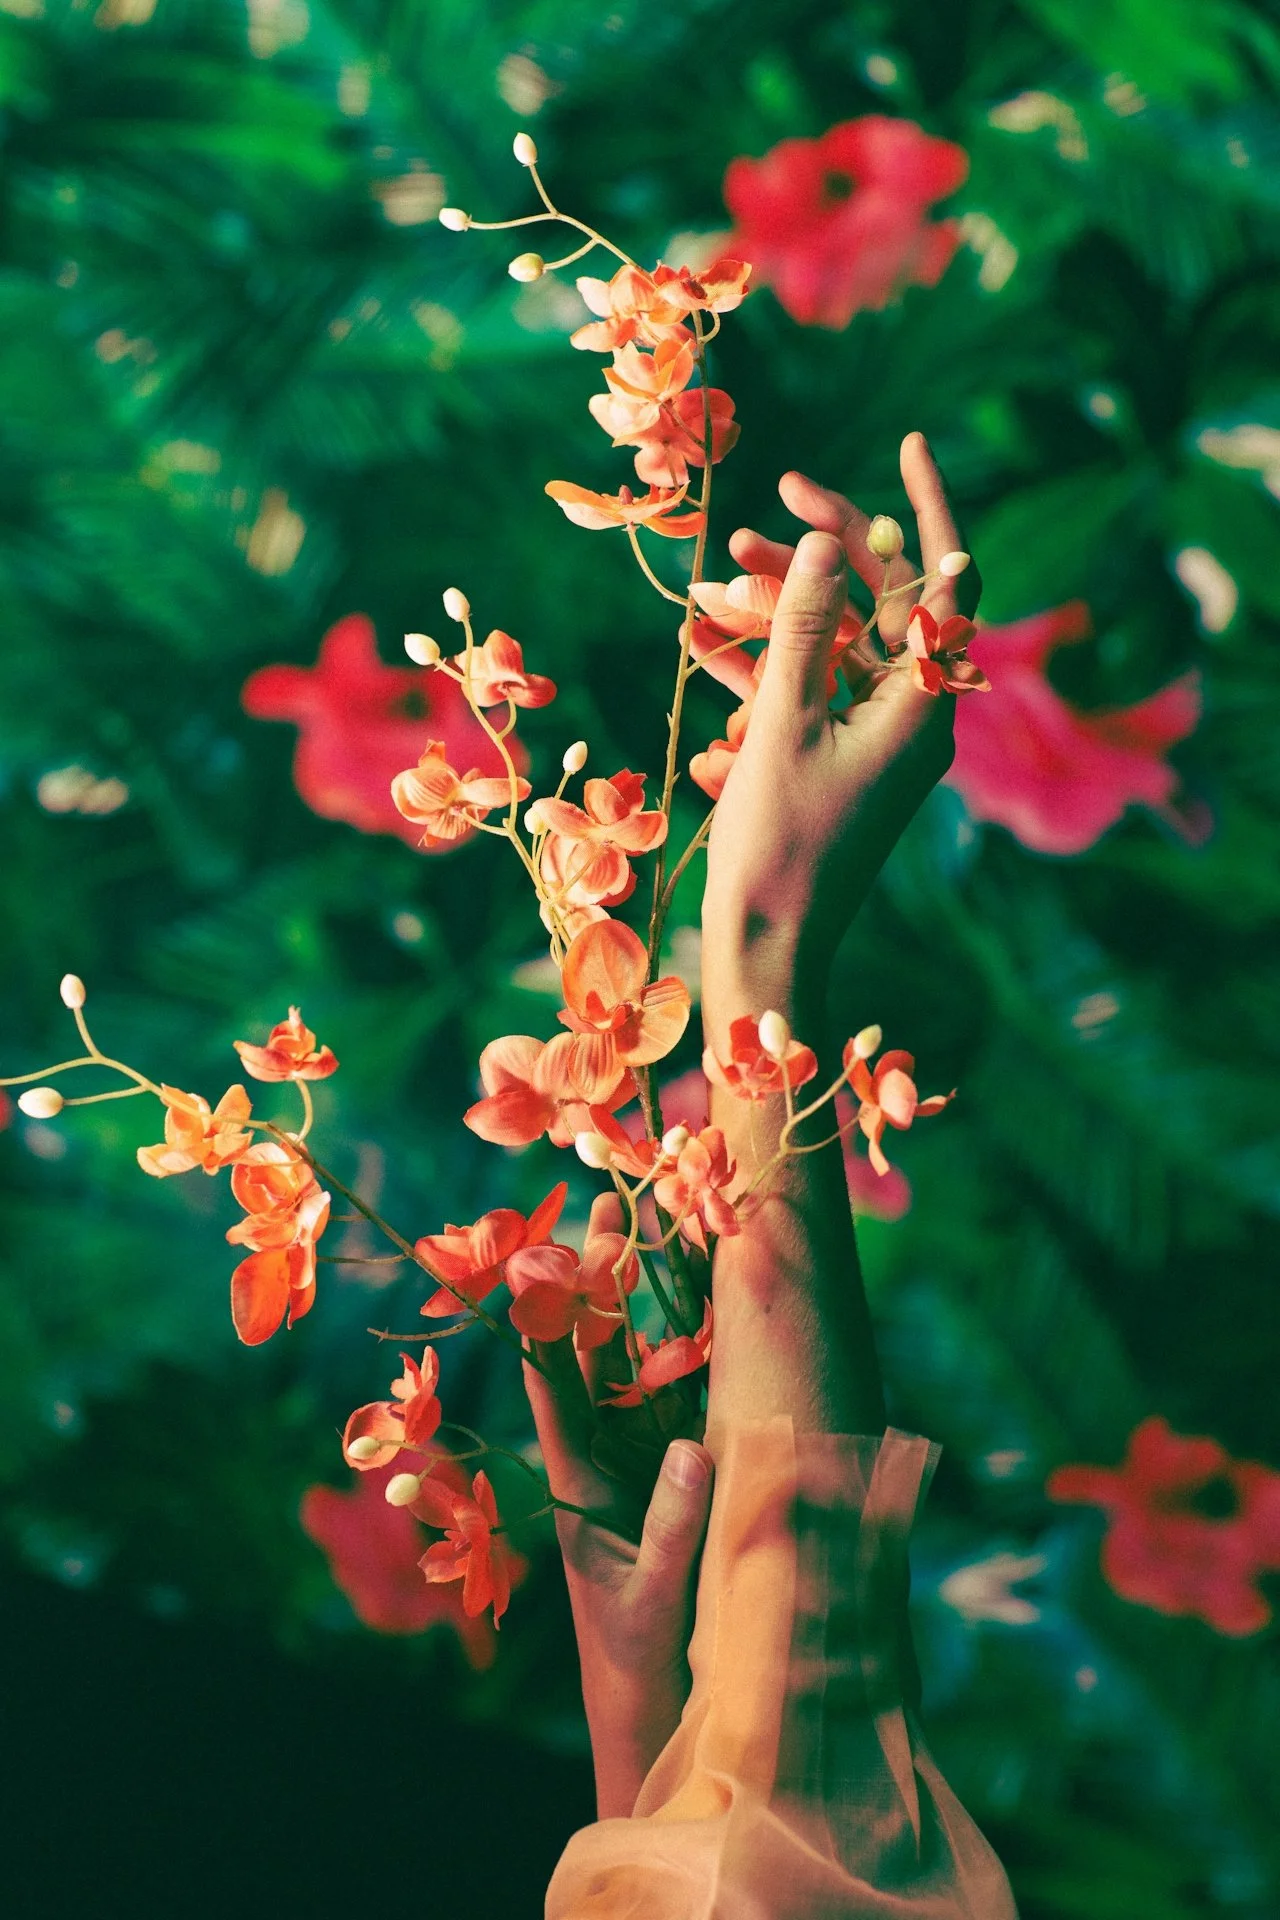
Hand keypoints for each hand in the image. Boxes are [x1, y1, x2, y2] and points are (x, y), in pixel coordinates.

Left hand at [522, 1192, 713, 1819]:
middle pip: (598, 1352)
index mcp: (574, 1478)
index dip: (548, 1319)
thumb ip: (671, 1527)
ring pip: (645, 1359)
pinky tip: (714, 1289)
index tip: (543, 1253)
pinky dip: (701, 1341)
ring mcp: (648, 1452)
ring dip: (650, 1296)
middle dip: (601, 1280)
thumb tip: (693, 1450)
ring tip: (655, 1220)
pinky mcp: (689, 1464)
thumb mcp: (653, 1597)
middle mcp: (606, 1451)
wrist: (659, 1702)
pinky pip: (692, 1391)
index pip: (553, 1384)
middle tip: (608, 1202)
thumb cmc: (639, 1657)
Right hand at [701, 433, 979, 998]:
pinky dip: (763, 670)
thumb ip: (802, 624)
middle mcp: (914, 716)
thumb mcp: (784, 721)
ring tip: (703, 589)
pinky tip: (699, 645)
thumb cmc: (780, 844)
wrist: (768, 949)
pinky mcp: (841, 765)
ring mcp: (878, 741)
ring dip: (774, 615)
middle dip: (816, 557)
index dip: (926, 506)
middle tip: (758, 513)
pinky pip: (811, 697)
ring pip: (834, 648)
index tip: (903, 445)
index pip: (944, 580)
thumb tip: (822, 538)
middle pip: (880, 606)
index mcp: (923, 702)